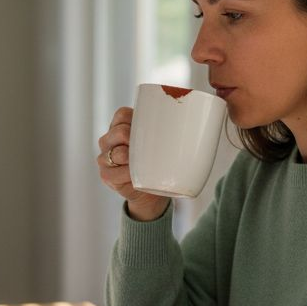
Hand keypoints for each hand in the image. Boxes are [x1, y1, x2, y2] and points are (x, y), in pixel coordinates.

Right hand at [96, 107, 169, 221]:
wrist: (152, 191)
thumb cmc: (158, 162)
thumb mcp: (164, 142)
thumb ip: (171, 130)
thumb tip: (202, 124)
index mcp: (121, 126)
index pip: (122, 114)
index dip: (134, 118)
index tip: (151, 127)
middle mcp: (109, 140)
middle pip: (118, 132)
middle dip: (133, 138)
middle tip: (149, 148)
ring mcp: (104, 158)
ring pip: (116, 152)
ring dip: (130, 158)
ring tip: (142, 163)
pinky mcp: (106, 175)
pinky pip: (113, 173)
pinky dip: (126, 174)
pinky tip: (134, 175)